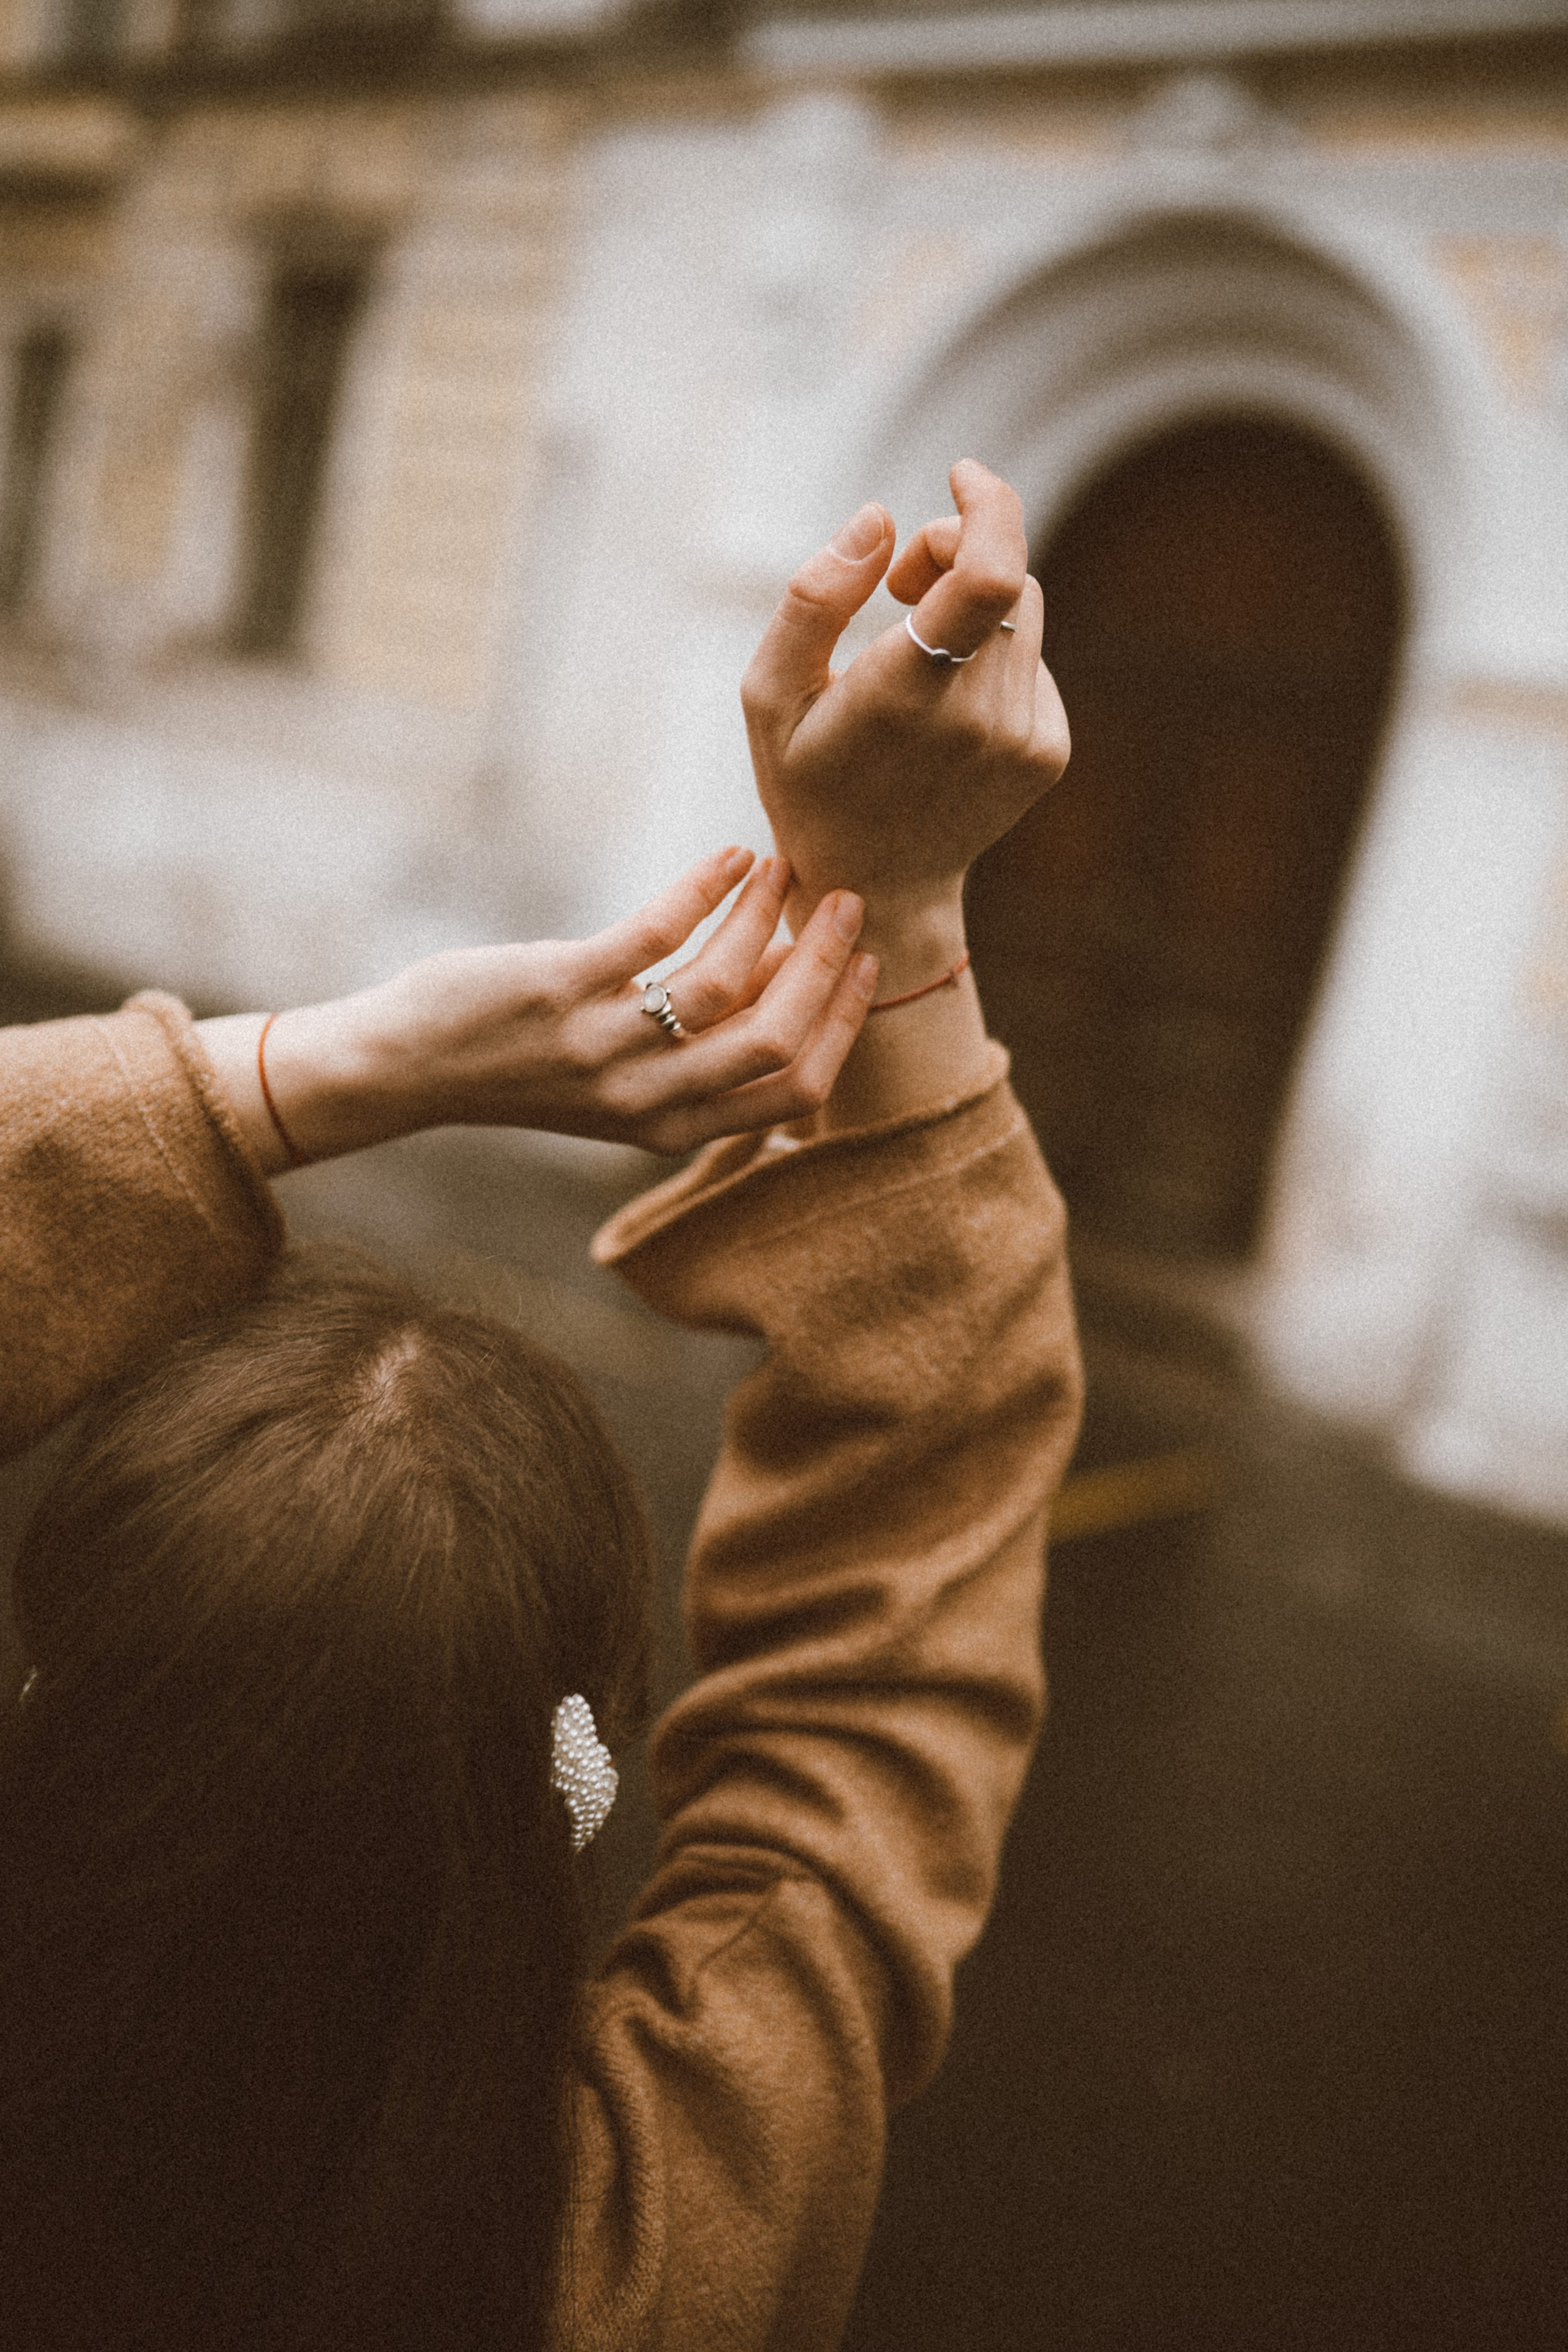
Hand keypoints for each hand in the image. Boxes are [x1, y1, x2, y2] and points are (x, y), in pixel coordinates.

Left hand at [198, 847, 876, 1173]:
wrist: (407, 1068)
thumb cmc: (522, 1066)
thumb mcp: (621, 1084)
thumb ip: (697, 1054)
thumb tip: (783, 982)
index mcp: (670, 1128)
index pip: (794, 1092)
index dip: (841, 1026)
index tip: (863, 964)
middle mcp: (644, 1100)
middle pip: (775, 1042)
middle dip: (824, 966)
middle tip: (845, 902)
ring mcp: (602, 1047)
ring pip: (723, 984)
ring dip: (766, 916)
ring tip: (782, 867)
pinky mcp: (561, 990)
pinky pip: (656, 934)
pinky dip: (706, 888)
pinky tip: (730, 858)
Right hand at [740, 458, 1069, 991]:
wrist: (878, 890)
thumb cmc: (808, 784)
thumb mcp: (771, 696)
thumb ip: (813, 598)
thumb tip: (878, 518)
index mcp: (904, 695)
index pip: (989, 573)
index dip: (987, 504)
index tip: (961, 475)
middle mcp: (977, 717)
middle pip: (1004, 575)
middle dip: (954, 555)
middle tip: (896, 588)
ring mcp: (1022, 738)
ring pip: (1025, 612)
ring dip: (974, 608)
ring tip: (914, 654)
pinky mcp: (1048, 751)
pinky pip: (1033, 660)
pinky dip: (994, 658)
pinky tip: (945, 710)